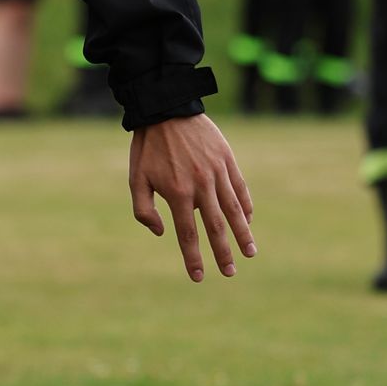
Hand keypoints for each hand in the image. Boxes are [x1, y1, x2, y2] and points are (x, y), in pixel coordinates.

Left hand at [129, 115, 255, 280]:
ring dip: (243, 233)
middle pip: (215, 227)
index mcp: (177, 193)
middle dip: (224, 253)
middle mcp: (200, 185)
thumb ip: (144, 210)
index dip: (194, 258)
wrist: (165, 109)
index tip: (199, 277)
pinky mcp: (226, 159)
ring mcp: (216, 172)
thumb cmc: (147, 147)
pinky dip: (245, 205)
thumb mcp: (136, 179)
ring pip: (233, 210)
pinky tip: (248, 219)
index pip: (188, 234)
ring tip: (250, 252)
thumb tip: (161, 233)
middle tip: (230, 273)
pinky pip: (239, 187)